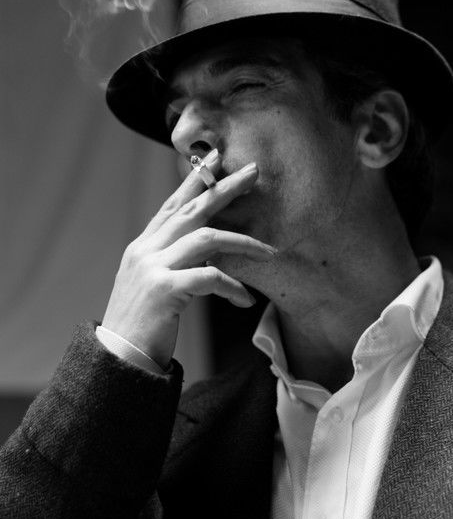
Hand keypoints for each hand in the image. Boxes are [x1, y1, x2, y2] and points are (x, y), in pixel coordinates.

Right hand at [101, 152, 275, 367]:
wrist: (118, 360)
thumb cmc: (141, 326)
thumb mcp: (151, 285)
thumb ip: (171, 261)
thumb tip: (206, 250)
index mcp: (143, 247)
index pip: (172, 205)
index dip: (195, 181)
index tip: (216, 158)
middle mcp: (145, 250)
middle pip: (192, 209)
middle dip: (224, 188)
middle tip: (253, 171)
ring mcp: (152, 268)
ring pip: (206, 238)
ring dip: (243, 243)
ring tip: (270, 252)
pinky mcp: (164, 290)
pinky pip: (209, 277)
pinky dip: (232, 287)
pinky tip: (245, 300)